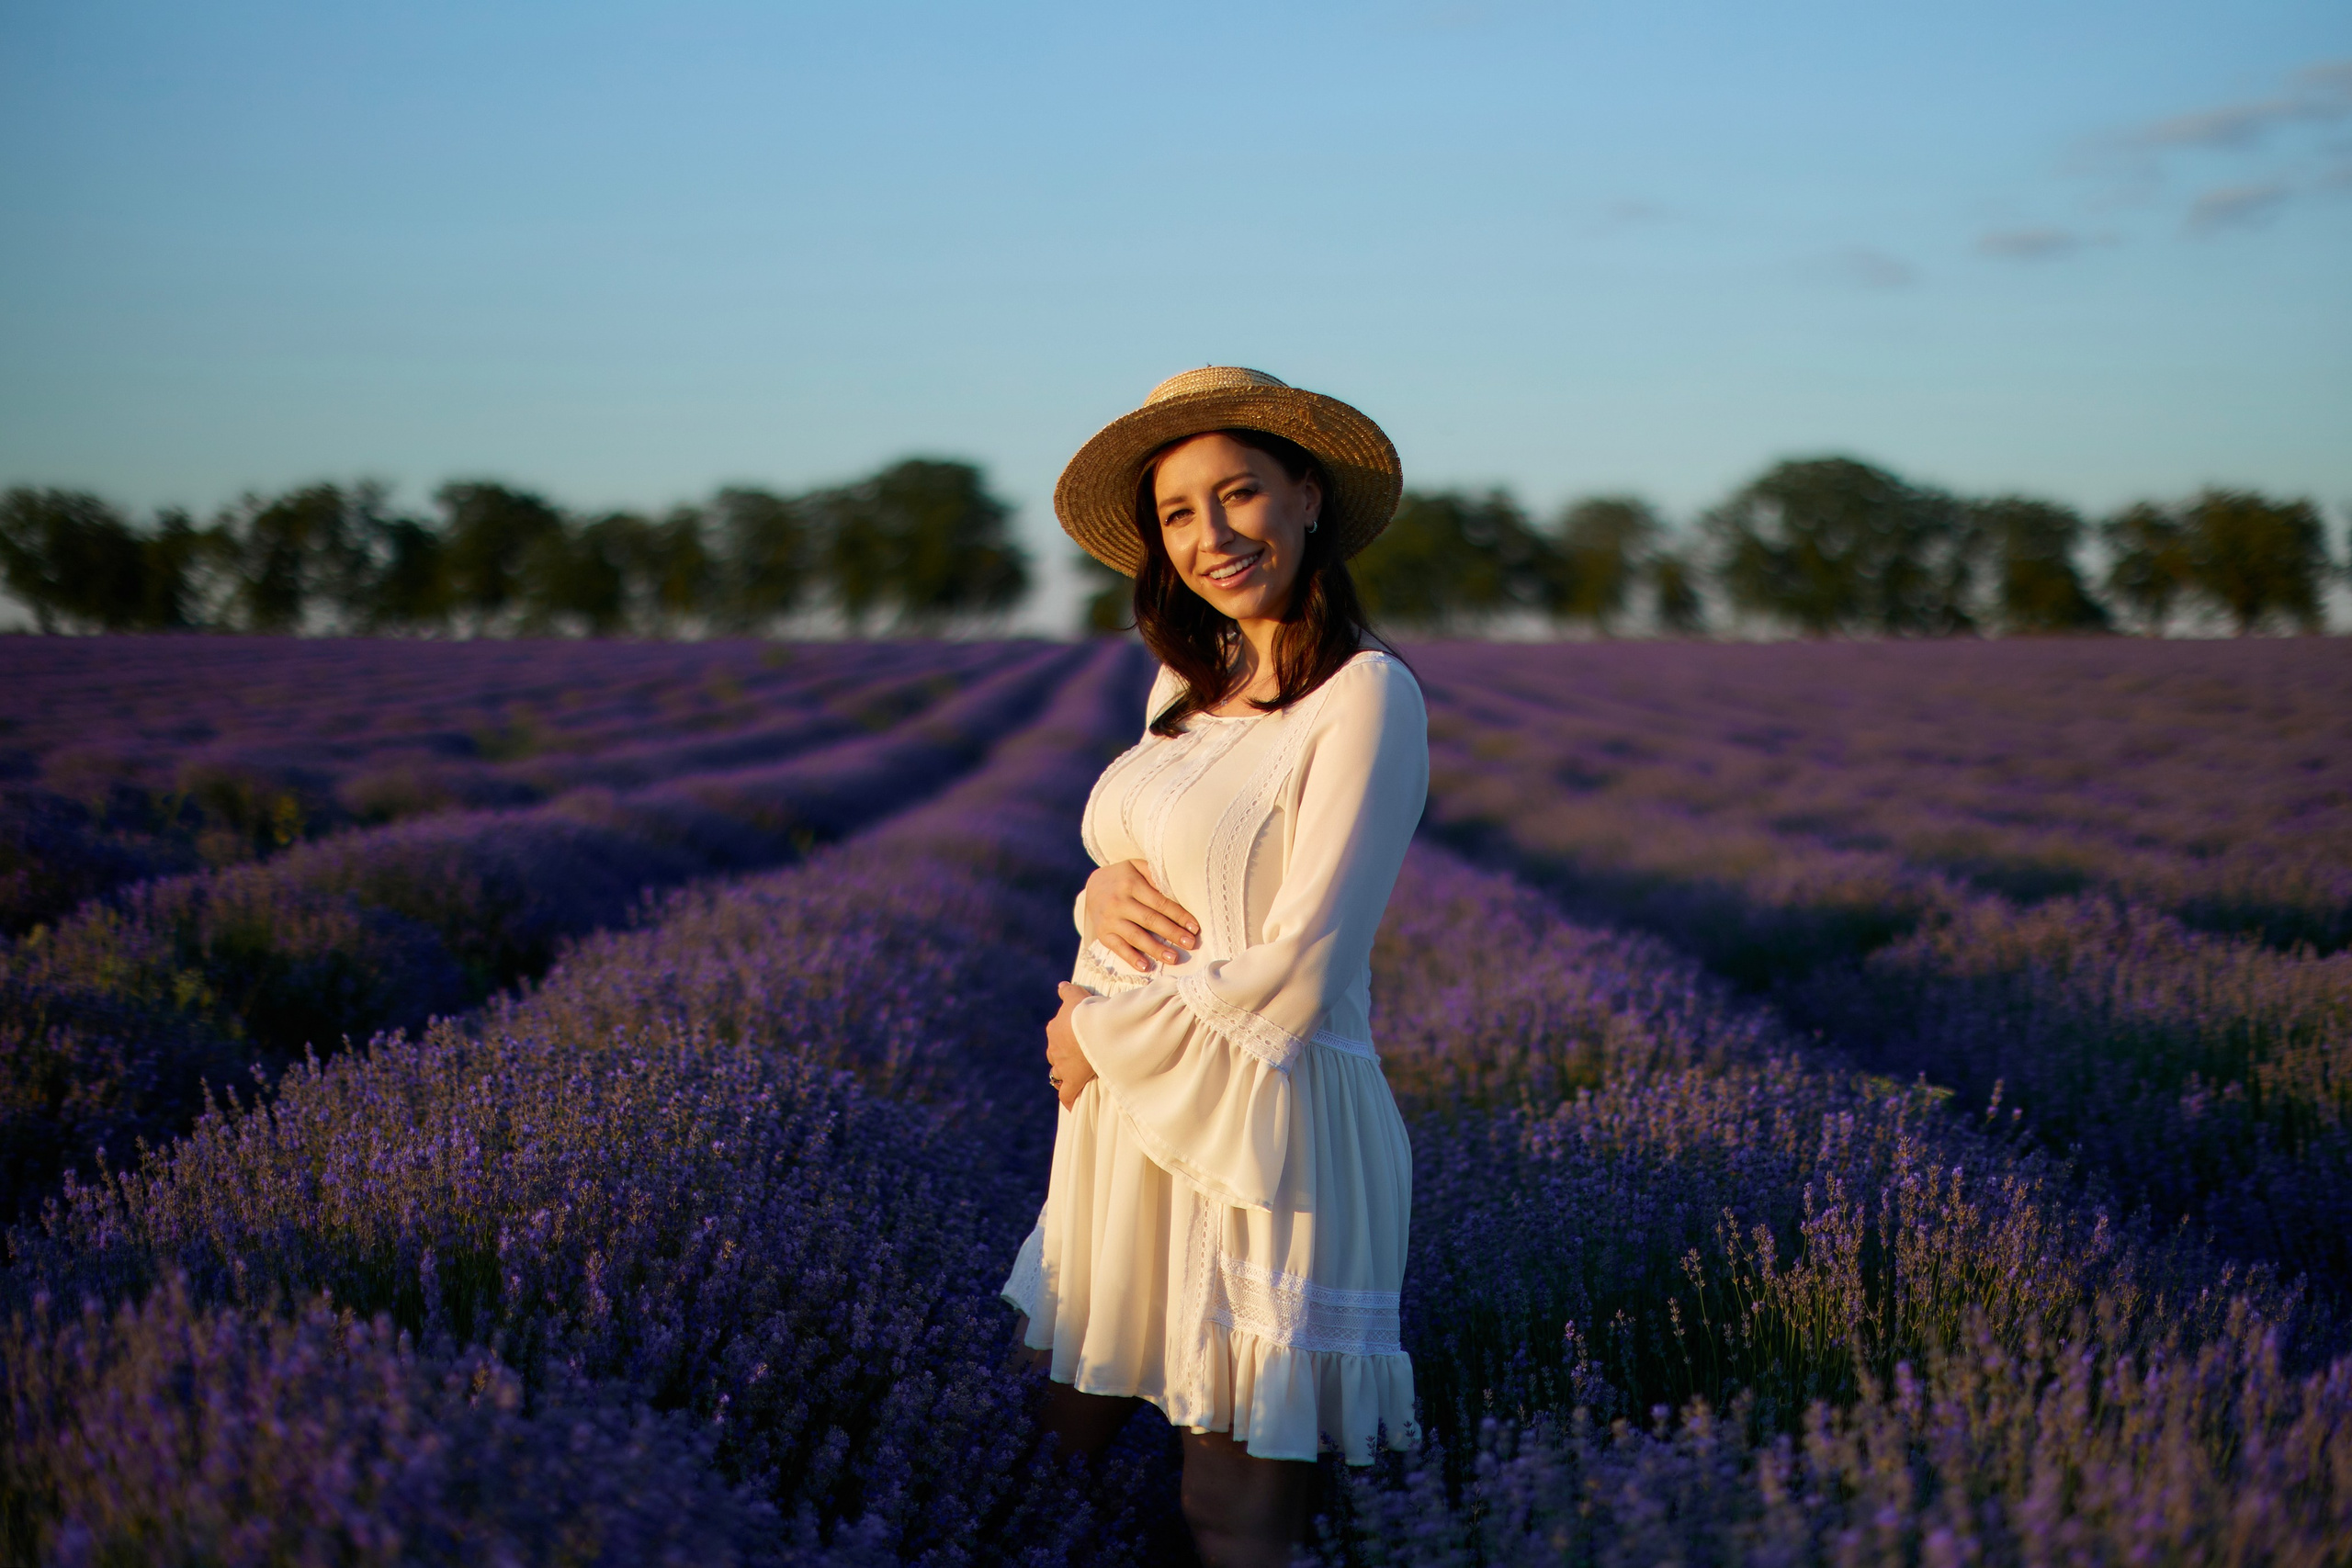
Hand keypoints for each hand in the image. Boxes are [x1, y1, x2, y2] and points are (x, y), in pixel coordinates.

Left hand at [1046, 982, 1095, 1110]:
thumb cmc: (1086, 1011)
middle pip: (1055, 1055)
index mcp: (1054, 1029)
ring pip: (1058, 1072)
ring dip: (1064, 1074)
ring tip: (1075, 1076)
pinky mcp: (1072, 1079)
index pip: (1056, 1035)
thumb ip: (1067, 991)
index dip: (1065, 1039)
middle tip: (1078, 1057)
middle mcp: (1054, 1047)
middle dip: (1063, 1057)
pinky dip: (1068, 1099)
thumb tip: (1060, 986)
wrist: (1093, 1027)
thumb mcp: (1077, 996)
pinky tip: (1070, 1105)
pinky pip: (1066, 1093)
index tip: (1074, 1040)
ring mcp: (1062, 1065)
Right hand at [1083, 859, 1198, 972]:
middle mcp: (1118, 902)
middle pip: (1150, 920)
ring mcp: (1109, 919)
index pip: (1160, 902)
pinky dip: (1131, 958)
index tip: (1194, 927)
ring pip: (1135, 936)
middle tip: (1190, 943)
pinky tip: (1145, 966)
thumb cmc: (1124, 877)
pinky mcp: (1103, 934)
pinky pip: (1118, 948)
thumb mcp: (1137, 867)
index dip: (1179, 915)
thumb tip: (1177, 890)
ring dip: (1156, 949)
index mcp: (1131, 884)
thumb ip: (1155, 875)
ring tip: (1173, 958)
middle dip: (1172, 933)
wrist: (1093, 885)